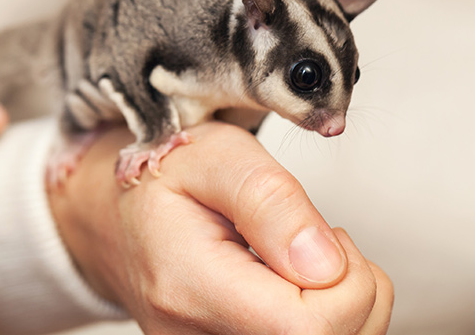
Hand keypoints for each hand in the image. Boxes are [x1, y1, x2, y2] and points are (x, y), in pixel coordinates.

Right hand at [49, 122, 392, 334]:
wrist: (122, 214)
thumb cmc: (170, 179)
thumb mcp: (217, 157)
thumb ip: (270, 201)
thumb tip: (324, 265)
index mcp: (189, 284)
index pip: (308, 328)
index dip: (346, 284)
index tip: (321, 235)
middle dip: (352, 290)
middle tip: (315, 238)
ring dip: (342, 304)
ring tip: (300, 258)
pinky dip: (324, 317)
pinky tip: (292, 285)